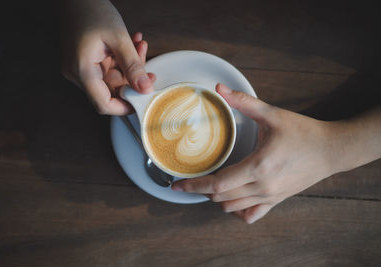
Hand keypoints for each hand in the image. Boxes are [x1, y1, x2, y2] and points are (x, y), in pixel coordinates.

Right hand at [61, 0, 154, 114]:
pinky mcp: (85, 62)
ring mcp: (80, 68)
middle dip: (133, 80)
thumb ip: (133, 66)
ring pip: (112, 78)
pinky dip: (121, 60)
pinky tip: (132, 46)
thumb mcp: (119, 38)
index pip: (103, 104)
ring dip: (129, 66)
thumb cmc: (92, 10)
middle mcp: (77, 73)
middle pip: (110, 90)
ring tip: (140, 47)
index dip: (124, 107)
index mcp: (82, 70)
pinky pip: (108, 69)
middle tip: (149, 68)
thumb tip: (145, 88)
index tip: (142, 103)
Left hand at [172, 83, 338, 223]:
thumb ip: (243, 102)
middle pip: (220, 198)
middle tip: (191, 180)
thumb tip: (220, 88)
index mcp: (257, 167)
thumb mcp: (272, 114)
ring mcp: (269, 197)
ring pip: (232, 208)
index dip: (194, 186)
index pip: (217, 184)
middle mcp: (262, 187)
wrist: (331, 150)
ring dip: (217, 199)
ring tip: (211, 185)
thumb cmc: (303, 132)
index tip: (177, 185)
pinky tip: (233, 199)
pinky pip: (251, 215)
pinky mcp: (277, 200)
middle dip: (201, 191)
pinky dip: (237, 211)